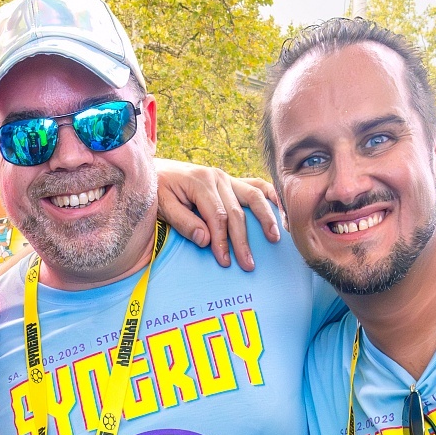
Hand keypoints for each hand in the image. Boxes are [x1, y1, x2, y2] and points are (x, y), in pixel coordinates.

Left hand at [152, 158, 281, 269]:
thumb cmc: (157, 190)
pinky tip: (280, 209)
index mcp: (200, 181)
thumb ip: (183, 222)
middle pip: (237, 212)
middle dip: (242, 240)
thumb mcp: (163, 206)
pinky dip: (270, 196)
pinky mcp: (230, 180)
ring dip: (265, 218)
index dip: (223, 241)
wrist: (155, 170)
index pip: (218, 217)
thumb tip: (206, 240)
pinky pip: (255, 185)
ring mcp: (226, 177)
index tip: (225, 261)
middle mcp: (217, 177)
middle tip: (248, 264)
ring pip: (252, 197)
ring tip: (274, 238)